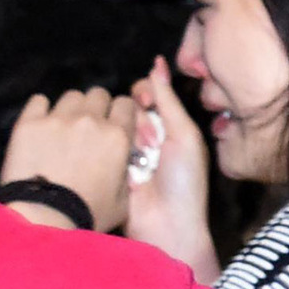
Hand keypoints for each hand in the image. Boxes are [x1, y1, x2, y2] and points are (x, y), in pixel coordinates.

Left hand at [0, 87, 133, 232]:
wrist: (42, 221)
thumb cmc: (87, 214)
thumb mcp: (123, 200)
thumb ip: (127, 174)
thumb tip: (125, 164)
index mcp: (117, 136)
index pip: (125, 103)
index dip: (120, 113)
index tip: (114, 125)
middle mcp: (91, 120)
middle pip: (98, 94)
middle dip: (96, 108)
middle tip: (88, 129)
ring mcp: (59, 118)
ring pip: (71, 96)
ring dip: (71, 109)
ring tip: (63, 129)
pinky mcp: (30, 123)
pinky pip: (38, 101)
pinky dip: (41, 110)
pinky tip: (41, 125)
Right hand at [128, 56, 219, 283]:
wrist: (167, 226)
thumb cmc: (184, 180)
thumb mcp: (183, 134)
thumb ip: (168, 99)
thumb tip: (157, 62)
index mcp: (171, 125)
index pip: (149, 92)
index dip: (145, 91)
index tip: (145, 99)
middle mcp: (149, 136)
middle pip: (130, 106)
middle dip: (140, 119)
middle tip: (150, 142)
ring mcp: (129, 153)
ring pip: (117, 125)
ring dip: (130, 138)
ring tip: (143, 158)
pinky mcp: (110, 169)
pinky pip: (104, 146)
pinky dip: (113, 151)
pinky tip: (127, 167)